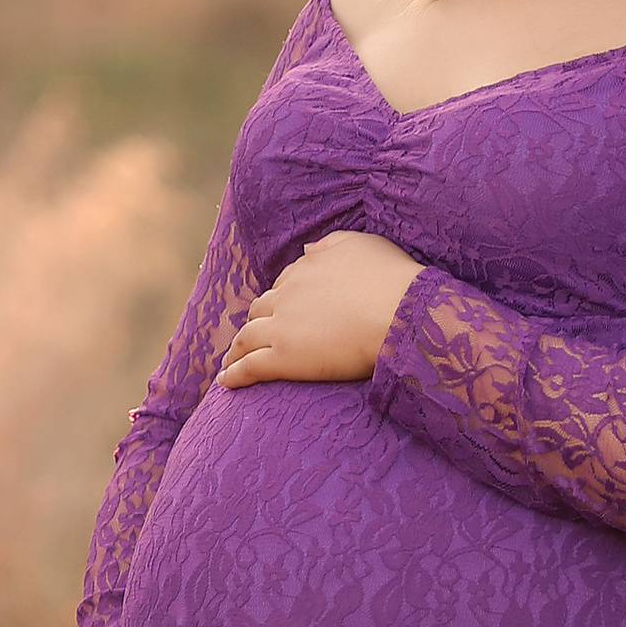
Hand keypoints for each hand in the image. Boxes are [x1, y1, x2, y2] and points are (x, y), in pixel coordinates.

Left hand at [219, 231, 423, 386]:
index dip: (280, 298)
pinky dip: (233, 374)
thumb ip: (330, 244)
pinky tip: (225, 382)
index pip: (283, 284)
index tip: (279, 310)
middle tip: (253, 336)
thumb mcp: (361, 245)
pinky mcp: (283, 358)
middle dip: (255, 320)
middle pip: (260, 309)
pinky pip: (250, 367)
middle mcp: (287, 295)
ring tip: (230, 361)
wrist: (399, 313)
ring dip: (235, 349)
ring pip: (246, 337)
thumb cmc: (391, 278)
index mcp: (305, 270)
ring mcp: (282, 327)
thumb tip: (306, 247)